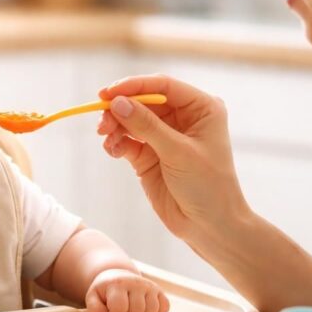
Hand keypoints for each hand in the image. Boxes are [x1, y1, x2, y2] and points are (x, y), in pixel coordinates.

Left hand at [85, 269, 168, 311]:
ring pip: (152, 311)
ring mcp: (149, 286)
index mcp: (117, 284)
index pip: (120, 308)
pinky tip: (144, 311)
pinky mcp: (159, 291)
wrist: (117, 278)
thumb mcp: (93, 297)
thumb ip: (94, 308)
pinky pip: (164, 308)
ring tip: (132, 311)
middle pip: (137, 311)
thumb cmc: (105, 292)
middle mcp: (136, 282)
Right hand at [96, 74, 248, 241]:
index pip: (163, 86)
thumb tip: (118, 103)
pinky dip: (116, 143)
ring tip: (105, 137)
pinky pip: (127, 141)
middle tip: (101, 120)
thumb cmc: (208, 186)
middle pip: (143, 101)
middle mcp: (182, 118)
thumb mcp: (178, 152)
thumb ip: (147, 126)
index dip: (134, 86)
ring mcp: (164, 137)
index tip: (108, 93)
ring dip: (115, 126)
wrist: (209, 226)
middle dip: (120, 108)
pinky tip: (112, 150)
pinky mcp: (149, 156)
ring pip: (132, 120)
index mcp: (201, 108)